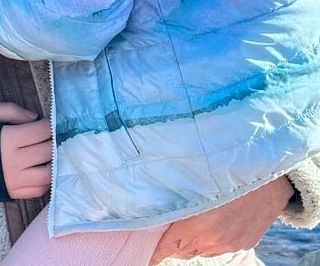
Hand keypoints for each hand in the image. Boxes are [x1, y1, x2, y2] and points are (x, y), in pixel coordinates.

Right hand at [0, 102, 51, 200]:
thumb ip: (10, 110)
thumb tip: (34, 117)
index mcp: (8, 139)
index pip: (42, 131)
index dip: (49, 125)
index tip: (49, 122)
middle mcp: (15, 161)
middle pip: (48, 151)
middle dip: (54, 141)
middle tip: (53, 136)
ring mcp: (15, 180)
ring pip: (49, 173)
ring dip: (53, 162)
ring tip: (49, 154)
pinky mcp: (13, 193)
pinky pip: (39, 190)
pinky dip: (46, 180)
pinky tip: (42, 170)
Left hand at [149, 176, 293, 263]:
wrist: (274, 172)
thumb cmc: (230, 166)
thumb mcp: (197, 175)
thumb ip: (175, 193)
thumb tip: (154, 200)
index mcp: (199, 224)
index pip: (168, 247)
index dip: (155, 250)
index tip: (144, 252)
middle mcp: (216, 239)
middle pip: (184, 249)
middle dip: (172, 240)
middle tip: (165, 223)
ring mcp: (233, 243)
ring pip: (203, 248)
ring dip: (194, 238)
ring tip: (192, 216)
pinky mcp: (247, 241)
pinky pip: (221, 244)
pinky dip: (212, 235)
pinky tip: (214, 217)